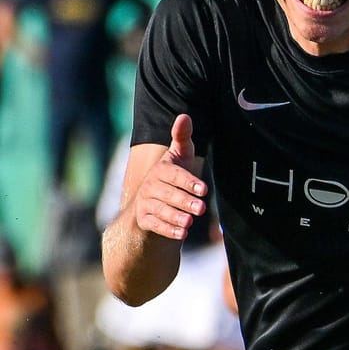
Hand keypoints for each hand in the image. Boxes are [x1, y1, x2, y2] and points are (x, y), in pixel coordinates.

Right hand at [132, 115, 205, 240]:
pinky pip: (155, 225)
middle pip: (169, 194)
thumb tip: (184, 116)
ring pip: (161, 210)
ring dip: (176, 217)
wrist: (153, 200)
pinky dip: (168, 230)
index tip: (204, 190)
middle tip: (202, 208)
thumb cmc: (173, 175)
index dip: (189, 182)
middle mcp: (150, 186)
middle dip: (185, 201)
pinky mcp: (144, 219)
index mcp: (161, 170)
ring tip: (190, 222)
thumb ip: (182, 138)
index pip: (175, 175)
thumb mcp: (179, 157)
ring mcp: (146, 203)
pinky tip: (183, 234)